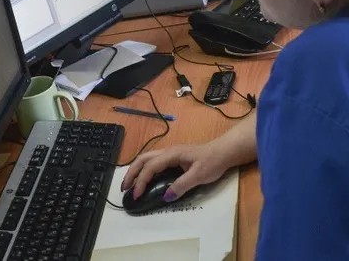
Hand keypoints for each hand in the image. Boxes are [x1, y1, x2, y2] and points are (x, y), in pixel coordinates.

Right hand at [122, 110, 256, 201]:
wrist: (223, 152)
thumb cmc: (212, 162)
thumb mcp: (199, 175)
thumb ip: (182, 185)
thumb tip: (166, 196)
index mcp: (171, 154)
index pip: (150, 168)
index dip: (141, 181)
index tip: (136, 195)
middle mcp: (167, 152)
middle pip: (142, 160)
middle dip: (131, 173)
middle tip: (124, 188)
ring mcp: (170, 154)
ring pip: (146, 159)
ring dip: (136, 170)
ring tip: (130, 184)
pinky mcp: (173, 158)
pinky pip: (153, 162)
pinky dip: (144, 170)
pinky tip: (144, 178)